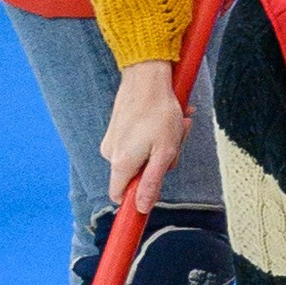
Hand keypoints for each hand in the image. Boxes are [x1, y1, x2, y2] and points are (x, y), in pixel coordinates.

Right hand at [101, 60, 188, 211]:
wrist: (146, 76)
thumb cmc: (160, 113)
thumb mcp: (164, 152)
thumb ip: (151, 182)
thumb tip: (142, 208)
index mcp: (121, 163)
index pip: (120, 196)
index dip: (136, 198)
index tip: (153, 193)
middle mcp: (110, 153)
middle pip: (136, 174)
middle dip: (158, 164)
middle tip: (175, 144)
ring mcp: (112, 139)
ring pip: (140, 156)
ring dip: (161, 146)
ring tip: (174, 126)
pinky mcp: (117, 127)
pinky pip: (136, 142)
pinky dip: (153, 135)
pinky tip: (165, 119)